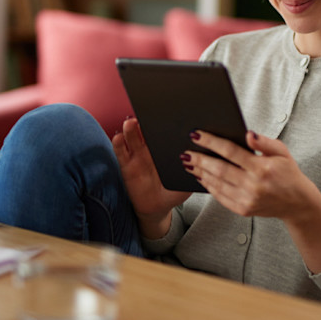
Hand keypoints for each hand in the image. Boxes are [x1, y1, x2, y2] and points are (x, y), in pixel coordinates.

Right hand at [112, 117, 188, 237]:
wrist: (158, 207)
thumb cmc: (174, 190)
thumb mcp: (188, 181)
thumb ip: (193, 172)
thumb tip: (201, 164)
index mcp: (167, 148)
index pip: (165, 130)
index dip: (165, 120)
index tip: (166, 112)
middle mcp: (151, 148)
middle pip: (147, 130)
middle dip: (146, 120)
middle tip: (147, 114)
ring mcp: (138, 154)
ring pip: (132, 136)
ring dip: (130, 128)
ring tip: (130, 123)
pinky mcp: (126, 164)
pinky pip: (121, 151)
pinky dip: (119, 143)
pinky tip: (119, 137)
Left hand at [183, 130, 319, 221]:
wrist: (298, 203)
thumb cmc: (288, 173)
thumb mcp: (282, 152)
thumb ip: (264, 142)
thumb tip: (247, 134)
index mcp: (262, 167)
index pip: (231, 151)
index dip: (212, 142)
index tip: (197, 135)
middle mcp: (253, 185)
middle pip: (219, 169)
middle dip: (199, 159)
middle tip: (186, 152)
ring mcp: (247, 199)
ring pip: (217, 183)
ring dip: (200, 173)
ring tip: (189, 163)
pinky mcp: (243, 210)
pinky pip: (220, 196)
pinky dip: (209, 186)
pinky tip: (202, 178)